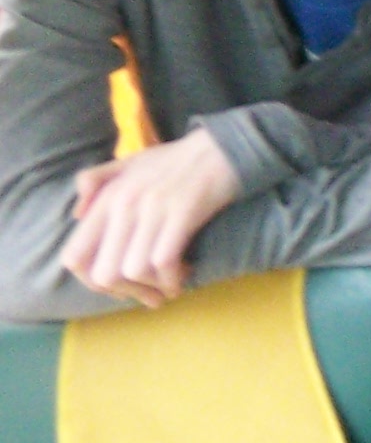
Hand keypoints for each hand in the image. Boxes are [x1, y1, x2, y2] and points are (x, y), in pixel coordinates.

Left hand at [57, 128, 241, 307]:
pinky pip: (164, 262)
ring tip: (170, 285)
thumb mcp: (129, 162)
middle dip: (127, 293)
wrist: (224, 146)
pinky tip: (186, 274)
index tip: (119, 286)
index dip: (91, 283)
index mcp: (106, 198)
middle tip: (149, 295)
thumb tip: (76, 215)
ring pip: (133, 272)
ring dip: (153, 288)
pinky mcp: (182, 213)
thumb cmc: (177, 159)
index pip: (74, 257)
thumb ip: (95, 180)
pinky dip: (173, 278)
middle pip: (104, 274)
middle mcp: (123, 204)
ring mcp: (152, 208)